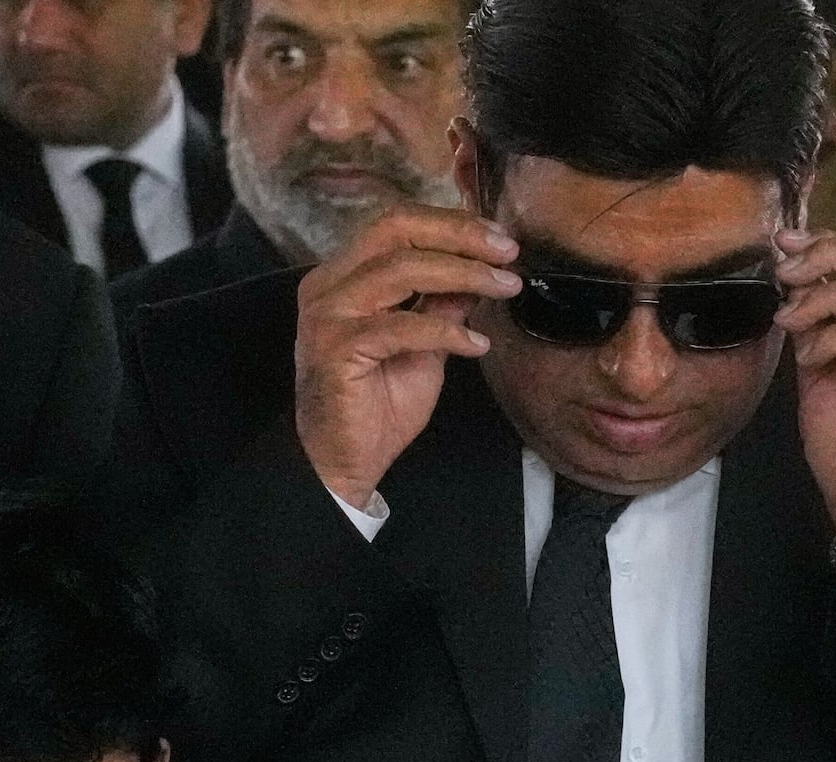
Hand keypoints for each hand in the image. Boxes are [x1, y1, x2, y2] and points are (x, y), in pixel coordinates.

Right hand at [294, 207, 515, 511]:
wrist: (341, 464)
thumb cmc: (376, 407)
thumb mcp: (424, 347)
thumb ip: (443, 304)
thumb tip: (483, 269)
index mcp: (343, 275)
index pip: (398, 224)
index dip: (452, 223)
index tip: (500, 240)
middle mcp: (328, 285)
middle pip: (397, 230)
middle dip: (460, 235)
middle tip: (507, 252)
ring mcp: (328, 314)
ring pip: (402, 269)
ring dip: (463, 275)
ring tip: (505, 288)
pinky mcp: (336, 348)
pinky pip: (402, 326)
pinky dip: (447, 331)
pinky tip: (477, 343)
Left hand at [776, 231, 835, 566]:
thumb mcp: (822, 371)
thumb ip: (817, 326)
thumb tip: (792, 285)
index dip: (834, 242)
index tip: (786, 247)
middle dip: (830, 255)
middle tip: (786, 274)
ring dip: (825, 299)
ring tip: (791, 322)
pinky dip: (835, 336)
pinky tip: (811, 356)